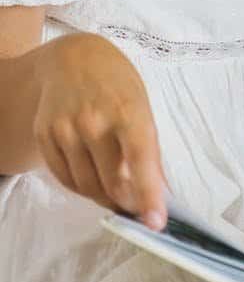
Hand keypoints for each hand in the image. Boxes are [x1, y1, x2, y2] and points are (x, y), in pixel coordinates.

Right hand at [32, 33, 166, 227]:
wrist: (74, 59)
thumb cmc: (118, 85)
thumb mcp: (143, 108)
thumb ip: (150, 150)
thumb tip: (161, 193)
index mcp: (128, 112)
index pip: (141, 161)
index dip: (149, 195)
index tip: (155, 222)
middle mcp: (94, 121)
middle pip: (111, 182)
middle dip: (127, 202)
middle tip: (136, 208)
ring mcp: (65, 129)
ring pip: (87, 186)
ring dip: (104, 197)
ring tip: (116, 194)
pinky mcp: (45, 135)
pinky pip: (65, 178)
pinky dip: (82, 187)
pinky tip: (93, 180)